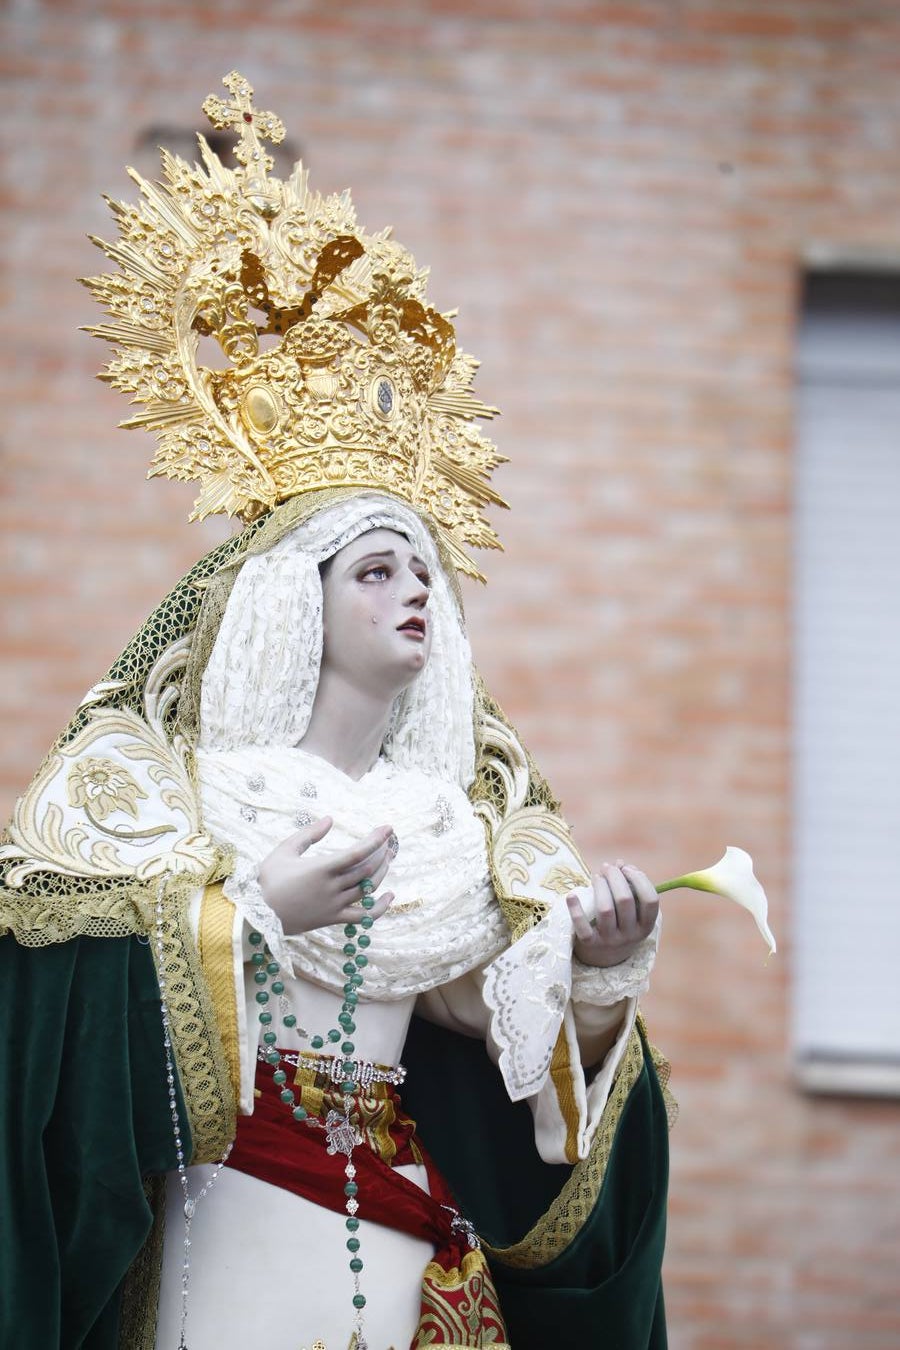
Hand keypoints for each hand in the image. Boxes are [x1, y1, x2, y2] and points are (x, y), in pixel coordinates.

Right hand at [257, 817, 394, 934]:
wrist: (258, 915)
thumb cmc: (268, 880)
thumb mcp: (284, 851)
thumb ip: (308, 834)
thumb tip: (329, 819)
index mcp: (321, 868)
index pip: (357, 852)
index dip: (375, 839)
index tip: (388, 828)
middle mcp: (332, 887)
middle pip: (367, 869)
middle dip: (381, 852)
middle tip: (388, 841)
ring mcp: (334, 905)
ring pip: (368, 888)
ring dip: (382, 872)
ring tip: (388, 858)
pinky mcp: (333, 919)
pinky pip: (363, 917)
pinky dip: (380, 908)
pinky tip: (390, 896)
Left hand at [566, 861, 658, 967]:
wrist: (605, 957)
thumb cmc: (620, 923)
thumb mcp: (631, 910)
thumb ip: (629, 886)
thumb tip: (619, 864)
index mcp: (646, 925)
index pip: (650, 900)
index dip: (639, 879)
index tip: (626, 868)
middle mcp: (630, 935)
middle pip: (625, 900)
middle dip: (615, 877)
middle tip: (607, 867)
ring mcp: (610, 940)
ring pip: (605, 909)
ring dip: (600, 887)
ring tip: (596, 876)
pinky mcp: (590, 944)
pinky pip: (582, 927)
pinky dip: (576, 910)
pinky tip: (572, 895)